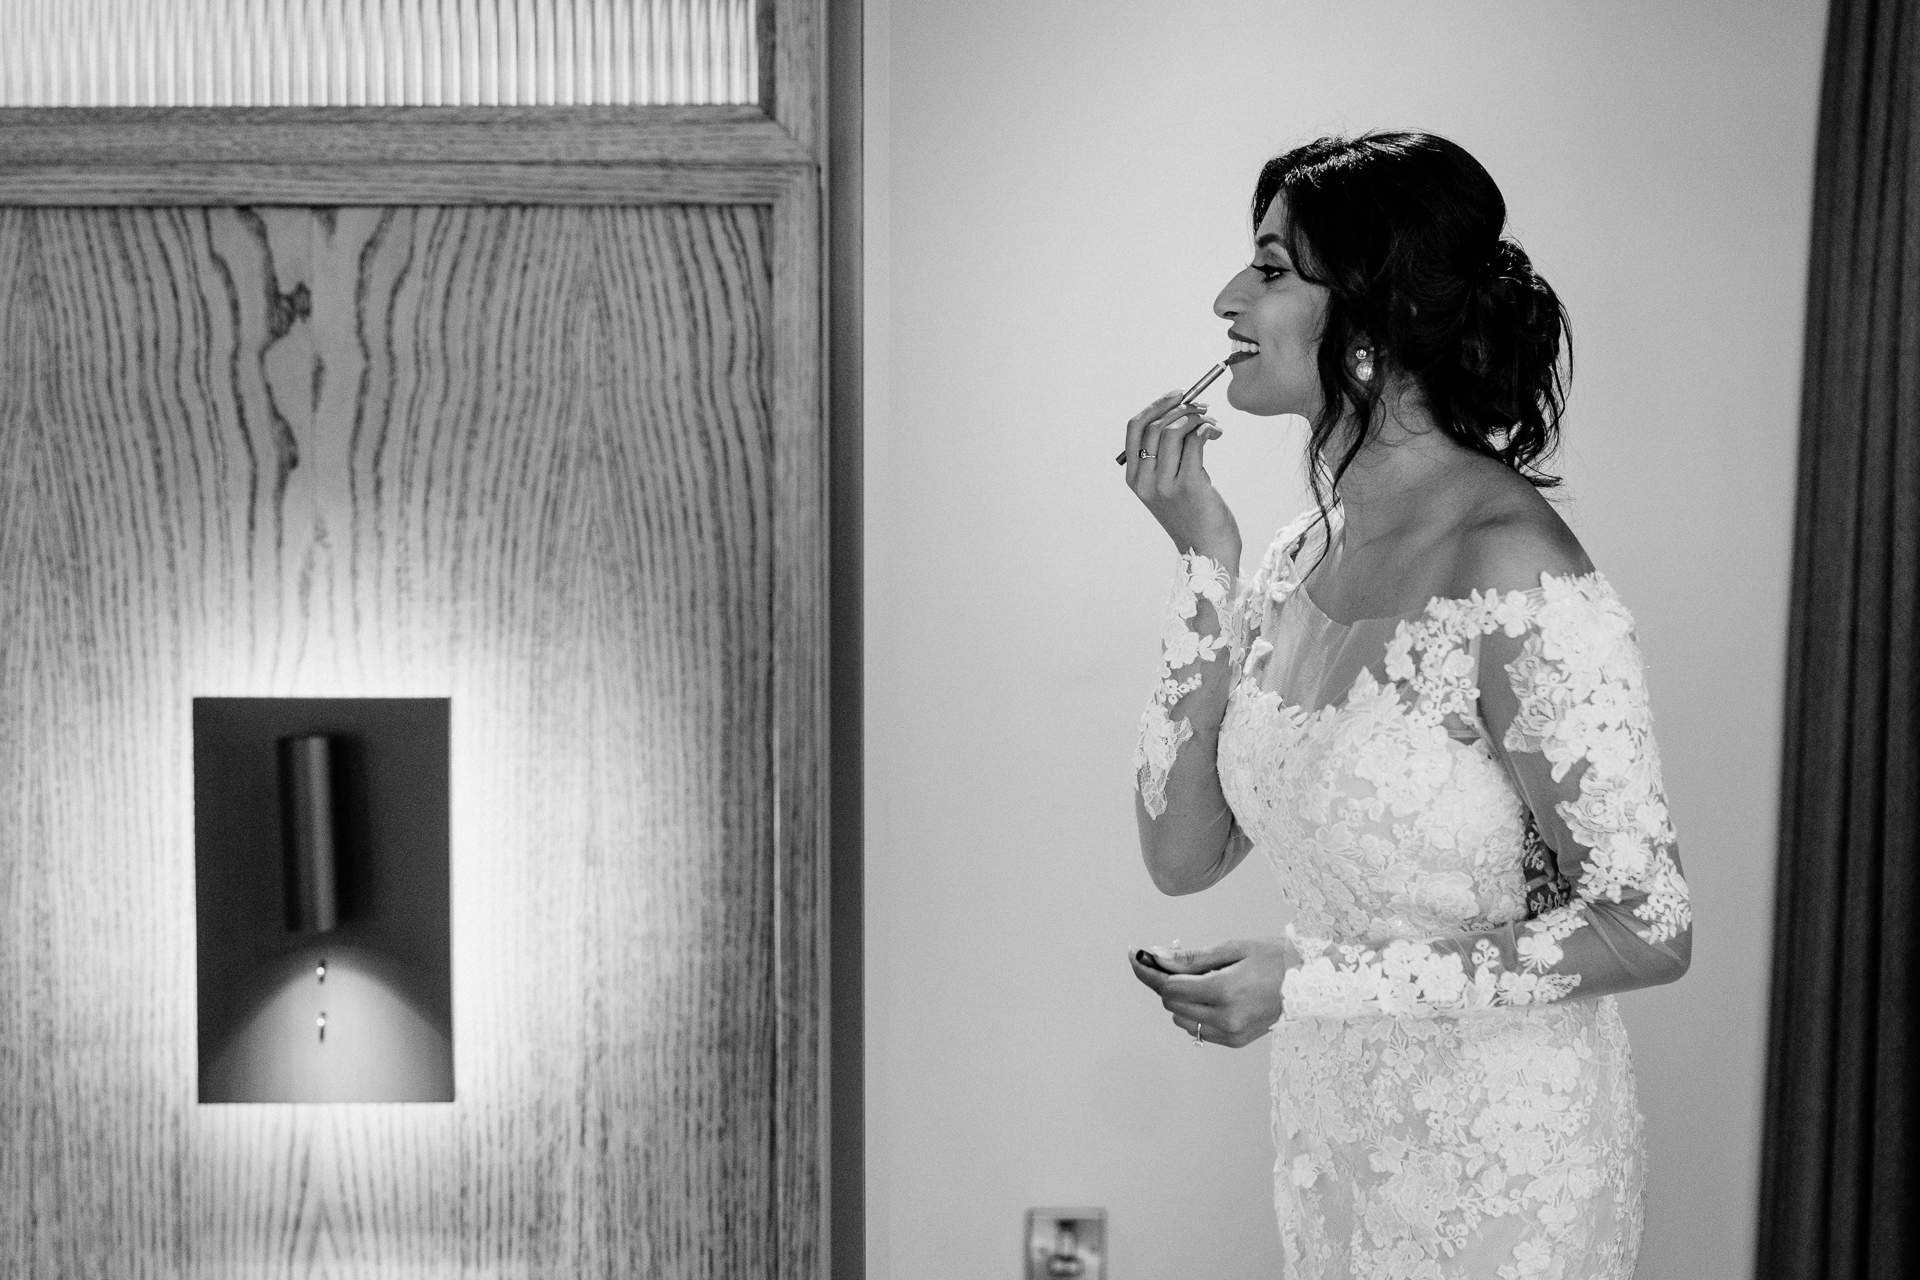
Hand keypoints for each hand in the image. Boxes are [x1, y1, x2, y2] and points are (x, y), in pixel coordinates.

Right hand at [1123, 391, 1240, 565]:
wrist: (1208, 553)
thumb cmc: (1193, 517)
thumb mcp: (1169, 487)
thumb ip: (1168, 457)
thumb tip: (1183, 415)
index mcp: (1134, 479)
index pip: (1135, 429)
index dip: (1155, 405)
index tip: (1177, 395)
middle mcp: (1145, 481)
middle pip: (1155, 425)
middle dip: (1180, 407)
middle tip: (1202, 407)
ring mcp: (1165, 484)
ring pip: (1174, 430)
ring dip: (1197, 417)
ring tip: (1212, 423)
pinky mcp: (1189, 485)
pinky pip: (1195, 441)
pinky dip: (1207, 429)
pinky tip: (1216, 433)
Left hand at [1128, 936, 1296, 1047]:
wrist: (1314, 984)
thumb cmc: (1276, 958)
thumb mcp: (1234, 948)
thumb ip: (1192, 957)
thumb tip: (1156, 957)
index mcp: (1225, 991)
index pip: (1169, 987)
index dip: (1148, 971)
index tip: (1135, 955)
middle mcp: (1226, 1018)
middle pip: (1171, 1003)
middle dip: (1166, 981)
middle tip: (1176, 960)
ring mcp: (1231, 1034)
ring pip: (1181, 1019)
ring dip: (1180, 998)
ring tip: (1202, 978)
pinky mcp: (1236, 1042)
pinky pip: (1199, 1029)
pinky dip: (1195, 1012)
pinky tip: (1212, 994)